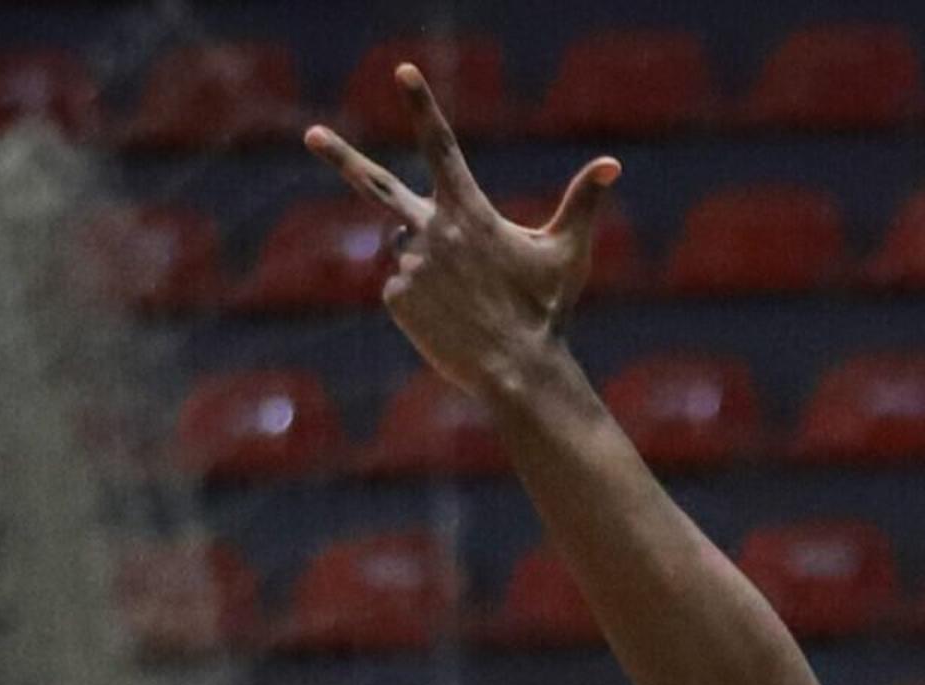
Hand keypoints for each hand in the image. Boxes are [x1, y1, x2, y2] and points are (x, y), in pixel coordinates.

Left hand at [305, 65, 620, 403]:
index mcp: (469, 210)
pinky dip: (422, 298)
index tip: (403, 72)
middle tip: (311, 134)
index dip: (423, 106)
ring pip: (409, 249)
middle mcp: (431, 230)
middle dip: (340, 156)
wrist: (516, 371)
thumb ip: (584, 202)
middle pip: (378, 185)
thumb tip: (614, 163)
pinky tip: (449, 317)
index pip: (441, 146)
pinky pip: (402, 286)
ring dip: (432, 262)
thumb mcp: (568, 252)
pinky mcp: (396, 297)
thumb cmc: (546, 309)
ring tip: (467, 296)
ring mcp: (409, 264)